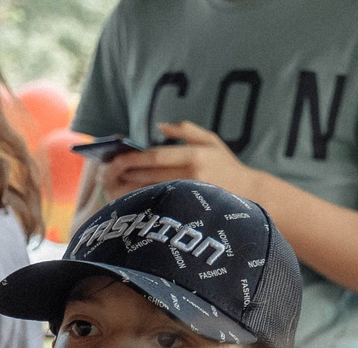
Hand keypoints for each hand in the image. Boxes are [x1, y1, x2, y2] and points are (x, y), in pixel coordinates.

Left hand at [104, 122, 260, 200]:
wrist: (250, 194)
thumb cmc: (226, 165)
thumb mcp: (211, 140)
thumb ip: (186, 129)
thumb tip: (160, 125)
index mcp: (195, 156)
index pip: (157, 157)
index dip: (134, 159)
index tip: (116, 159)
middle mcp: (191, 177)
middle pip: (150, 176)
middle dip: (126, 174)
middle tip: (107, 172)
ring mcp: (189, 196)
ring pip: (151, 193)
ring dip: (128, 190)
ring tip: (111, 186)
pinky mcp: (188, 211)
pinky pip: (159, 206)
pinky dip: (141, 203)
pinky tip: (127, 200)